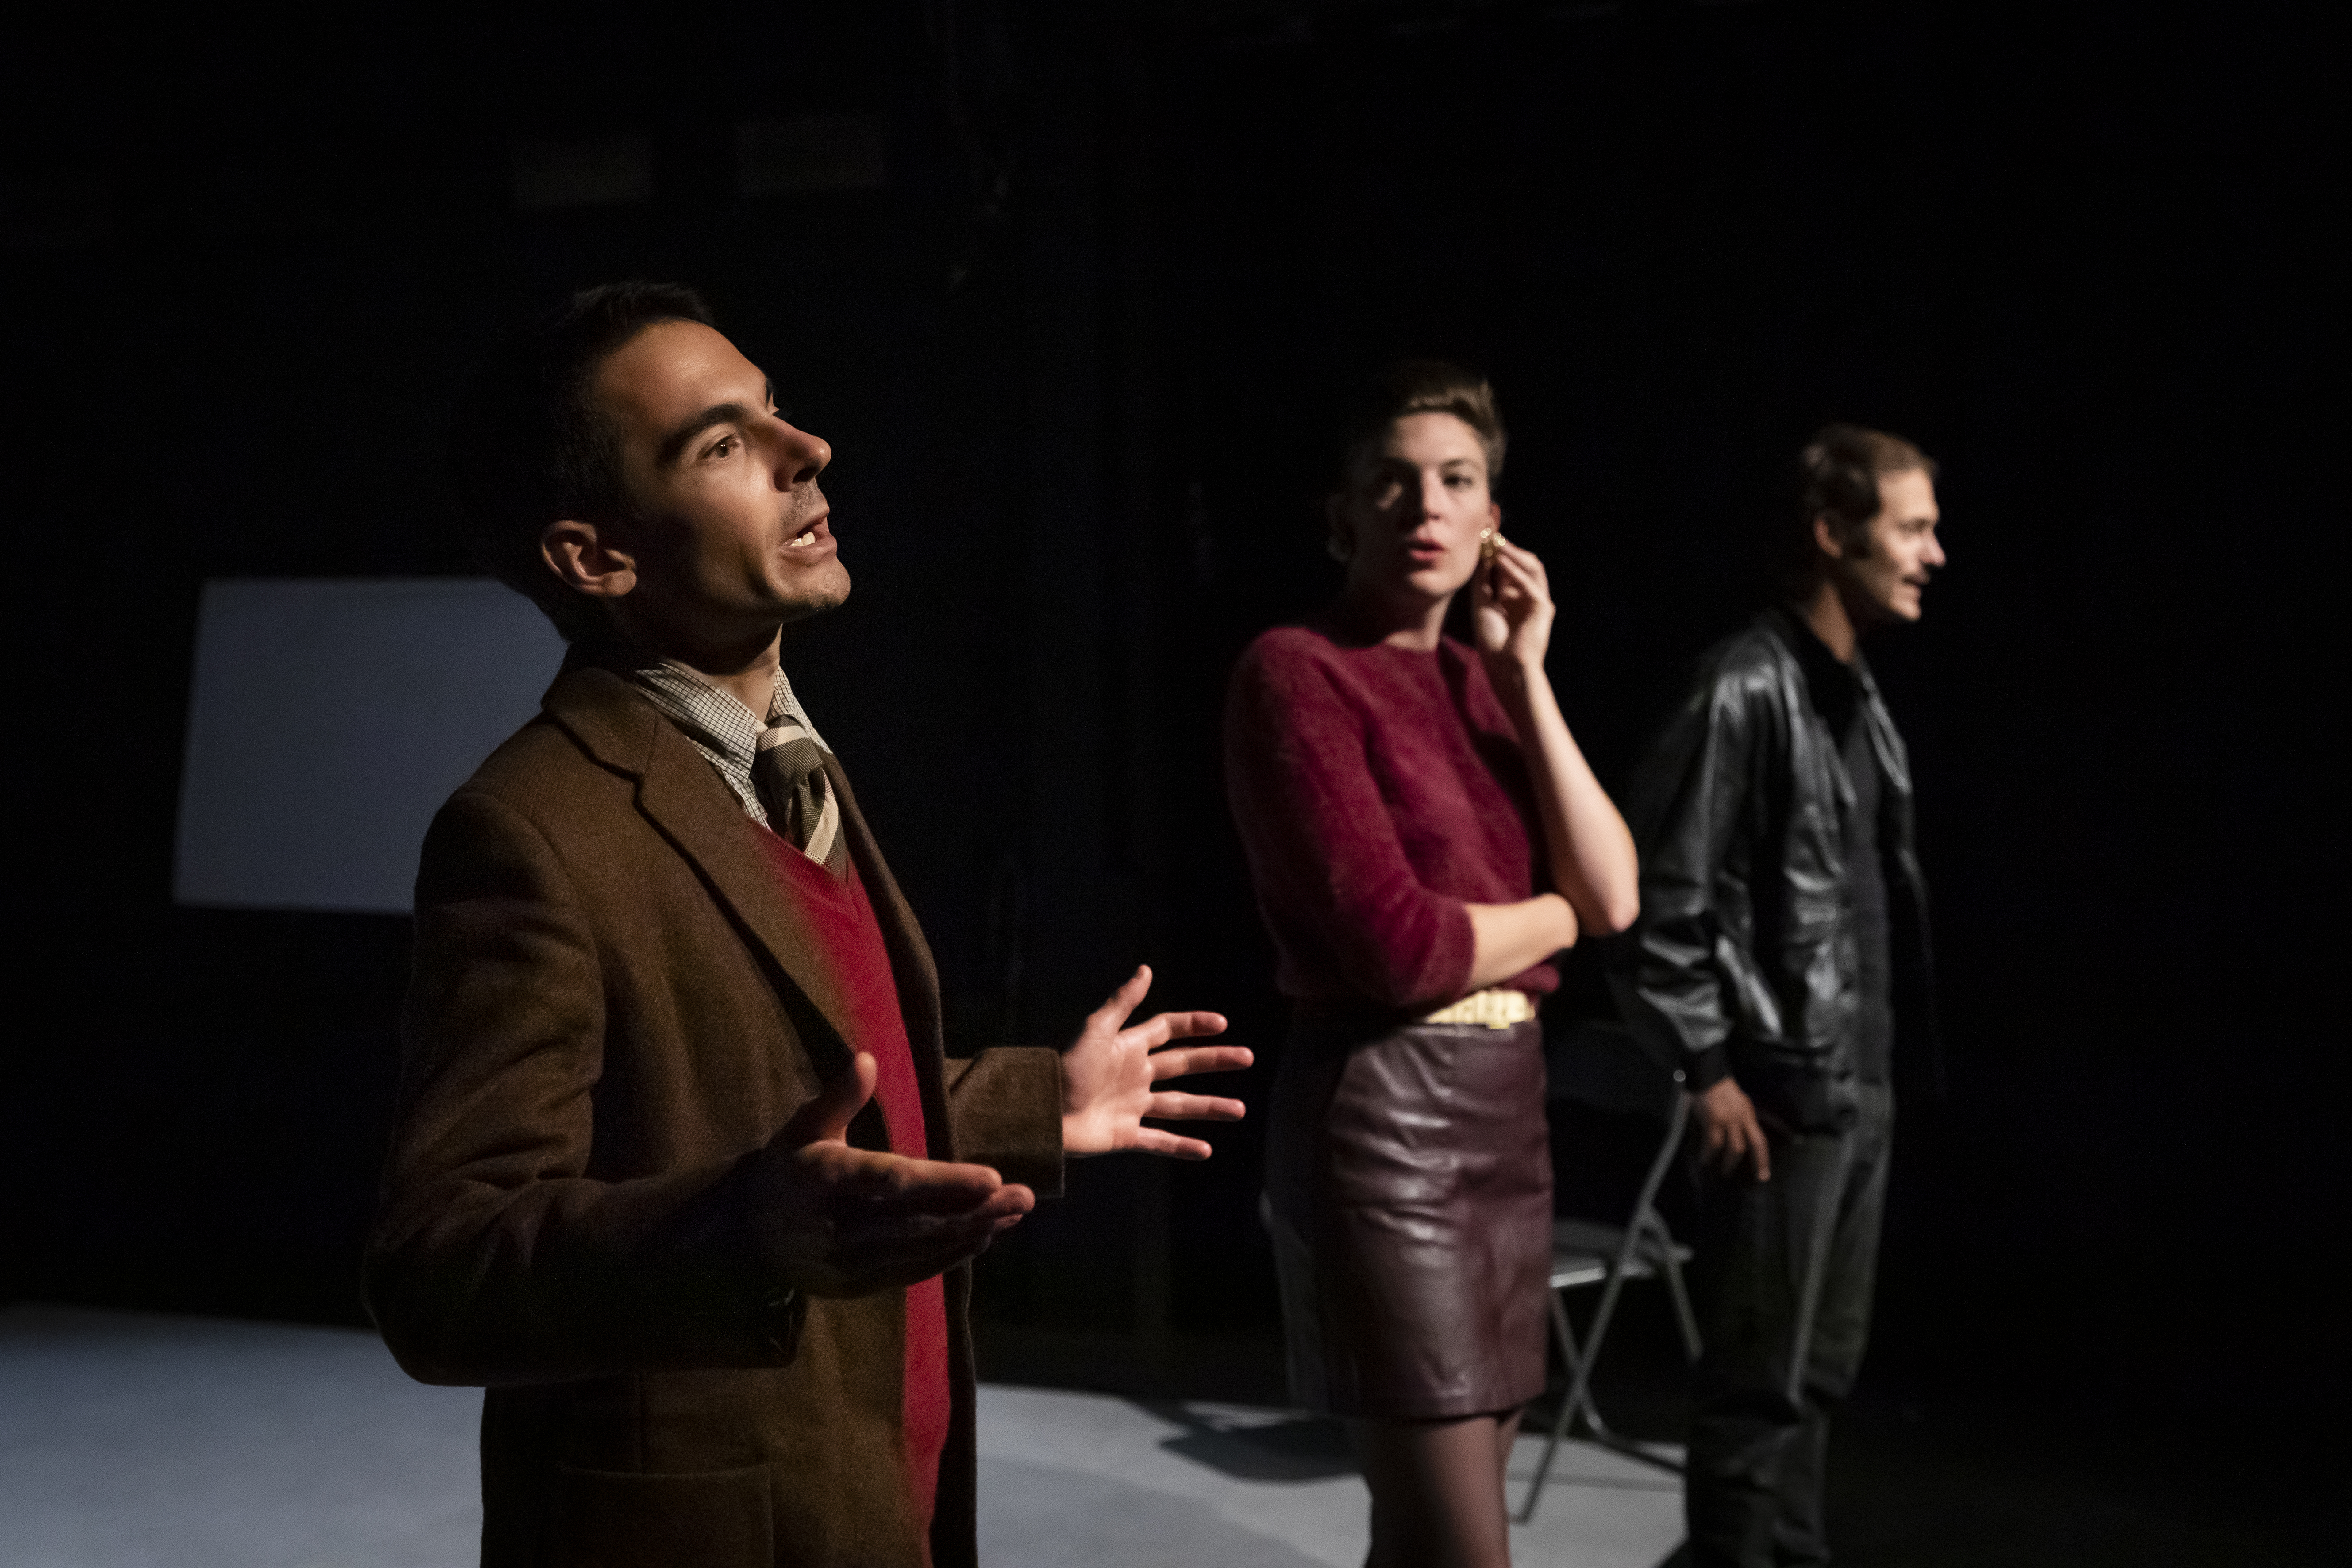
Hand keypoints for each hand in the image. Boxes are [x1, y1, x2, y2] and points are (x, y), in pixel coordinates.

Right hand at [746, 1053, 1034, 1296]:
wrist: (747, 1238)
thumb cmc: (787, 1170)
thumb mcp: (800, 1128)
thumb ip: (837, 1099)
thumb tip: (867, 1058)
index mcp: (823, 1180)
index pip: (892, 1181)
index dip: (943, 1182)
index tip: (991, 1175)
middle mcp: (837, 1227)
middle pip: (917, 1222)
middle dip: (975, 1210)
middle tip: (1023, 1196)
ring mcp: (846, 1263)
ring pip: (920, 1250)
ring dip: (972, 1232)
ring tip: (1015, 1212)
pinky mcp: (855, 1286)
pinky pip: (910, 1272)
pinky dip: (949, 1256)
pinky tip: (983, 1237)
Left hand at [1061, 965, 1251, 1158]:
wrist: (1043, 1114)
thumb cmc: (1066, 1070)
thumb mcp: (1096, 1031)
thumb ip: (1123, 1003)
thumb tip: (1146, 969)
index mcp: (1129, 1048)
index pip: (1168, 1030)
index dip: (1194, 1025)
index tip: (1222, 1024)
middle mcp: (1135, 1075)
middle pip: (1183, 1064)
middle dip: (1215, 1060)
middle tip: (1247, 1058)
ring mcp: (1132, 1106)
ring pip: (1179, 1104)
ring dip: (1209, 1107)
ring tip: (1239, 1110)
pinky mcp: (1125, 1134)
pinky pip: (1159, 1140)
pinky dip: (1182, 1146)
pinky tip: (1206, 1150)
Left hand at [1471, 533, 1556, 672]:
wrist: (1506, 668)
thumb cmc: (1494, 641)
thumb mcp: (1483, 604)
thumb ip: (1484, 580)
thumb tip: (1481, 552)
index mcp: (1515, 594)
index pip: (1508, 564)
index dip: (1499, 546)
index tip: (1485, 528)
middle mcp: (1528, 594)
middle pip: (1522, 561)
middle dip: (1507, 544)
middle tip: (1491, 528)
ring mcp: (1538, 600)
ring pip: (1532, 568)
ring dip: (1514, 553)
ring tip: (1497, 541)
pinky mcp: (1543, 608)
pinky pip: (1531, 584)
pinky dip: (1516, 572)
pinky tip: (1501, 561)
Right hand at [1694, 1076, 1772, 1181]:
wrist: (1707, 1075)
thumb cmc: (1719, 1088)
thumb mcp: (1737, 1103)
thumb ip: (1740, 1118)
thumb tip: (1739, 1134)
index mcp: (1748, 1114)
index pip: (1759, 1139)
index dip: (1763, 1157)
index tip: (1764, 1173)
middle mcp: (1742, 1118)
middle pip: (1753, 1144)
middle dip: (1756, 1162)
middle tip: (1756, 1178)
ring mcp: (1728, 1120)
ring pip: (1734, 1147)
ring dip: (1729, 1162)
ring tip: (1724, 1172)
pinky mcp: (1713, 1121)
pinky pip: (1713, 1143)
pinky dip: (1709, 1153)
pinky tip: (1705, 1160)